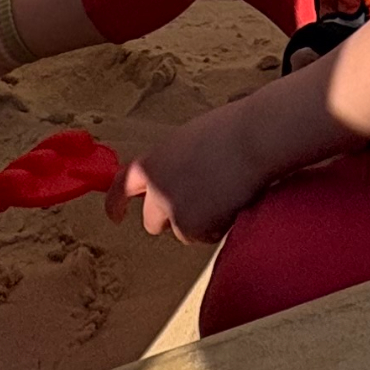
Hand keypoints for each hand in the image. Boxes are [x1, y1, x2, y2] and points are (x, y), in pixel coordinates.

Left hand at [110, 105, 265, 243]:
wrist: (254, 139)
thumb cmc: (230, 132)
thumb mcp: (186, 142)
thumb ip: (170, 164)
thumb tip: (172, 180)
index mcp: (150, 163)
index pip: (119, 188)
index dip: (115, 204)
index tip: (116, 215)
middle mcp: (154, 189)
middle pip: (152, 220)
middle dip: (171, 218)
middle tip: (197, 205)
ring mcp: (172, 209)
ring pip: (183, 231)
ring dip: (200, 222)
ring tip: (223, 193)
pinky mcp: (192, 227)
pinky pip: (204, 237)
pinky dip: (218, 227)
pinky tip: (231, 202)